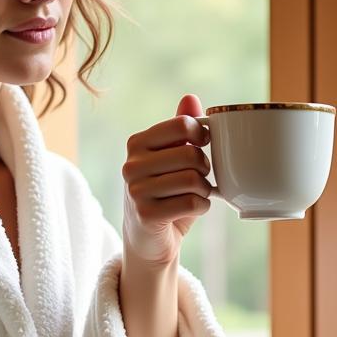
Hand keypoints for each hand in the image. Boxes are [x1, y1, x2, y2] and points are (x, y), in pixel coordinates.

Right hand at [121, 94, 211, 265]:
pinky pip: (192, 203)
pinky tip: (194, 208)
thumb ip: (181, 129)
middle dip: (205, 168)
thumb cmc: (165, 192)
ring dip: (205, 189)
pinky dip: (202, 206)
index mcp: (137, 143)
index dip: (202, 135)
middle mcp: (131, 165)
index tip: (202, 146)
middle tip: (200, 177)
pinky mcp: (146, 214)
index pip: (181, 125)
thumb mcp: (172, 158)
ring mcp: (135, 191)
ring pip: (193, 179)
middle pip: (191, 154)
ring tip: (198, 193)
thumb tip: (190, 98)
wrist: (148, 238)